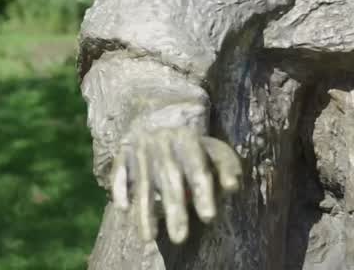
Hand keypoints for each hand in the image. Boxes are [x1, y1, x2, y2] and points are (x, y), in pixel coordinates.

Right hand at [110, 127, 241, 244]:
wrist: (158, 114)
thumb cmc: (193, 144)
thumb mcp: (213, 148)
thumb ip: (226, 166)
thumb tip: (233, 187)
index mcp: (189, 140)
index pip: (197, 170)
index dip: (203, 193)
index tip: (208, 218)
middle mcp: (164, 143)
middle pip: (170, 179)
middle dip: (175, 210)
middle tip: (180, 239)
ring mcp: (141, 148)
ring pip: (143, 182)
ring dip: (144, 211)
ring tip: (148, 238)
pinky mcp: (123, 153)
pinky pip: (119, 173)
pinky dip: (120, 190)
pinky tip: (124, 210)